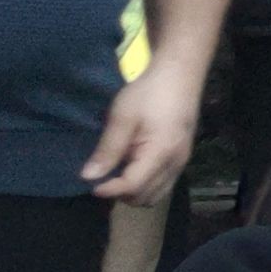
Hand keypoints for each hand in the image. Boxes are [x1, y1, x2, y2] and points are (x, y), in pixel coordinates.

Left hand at [80, 48, 201, 206]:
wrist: (180, 73)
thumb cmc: (149, 92)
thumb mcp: (123, 116)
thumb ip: (108, 149)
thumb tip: (88, 177)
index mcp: (160, 153)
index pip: (132, 186)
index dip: (109, 190)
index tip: (89, 184)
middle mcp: (175, 164)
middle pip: (145, 197)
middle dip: (121, 195)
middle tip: (102, 178)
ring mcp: (181, 162)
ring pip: (156, 195)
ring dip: (134, 193)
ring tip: (116, 175)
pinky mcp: (182, 157)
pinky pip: (163, 185)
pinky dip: (145, 186)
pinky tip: (132, 168)